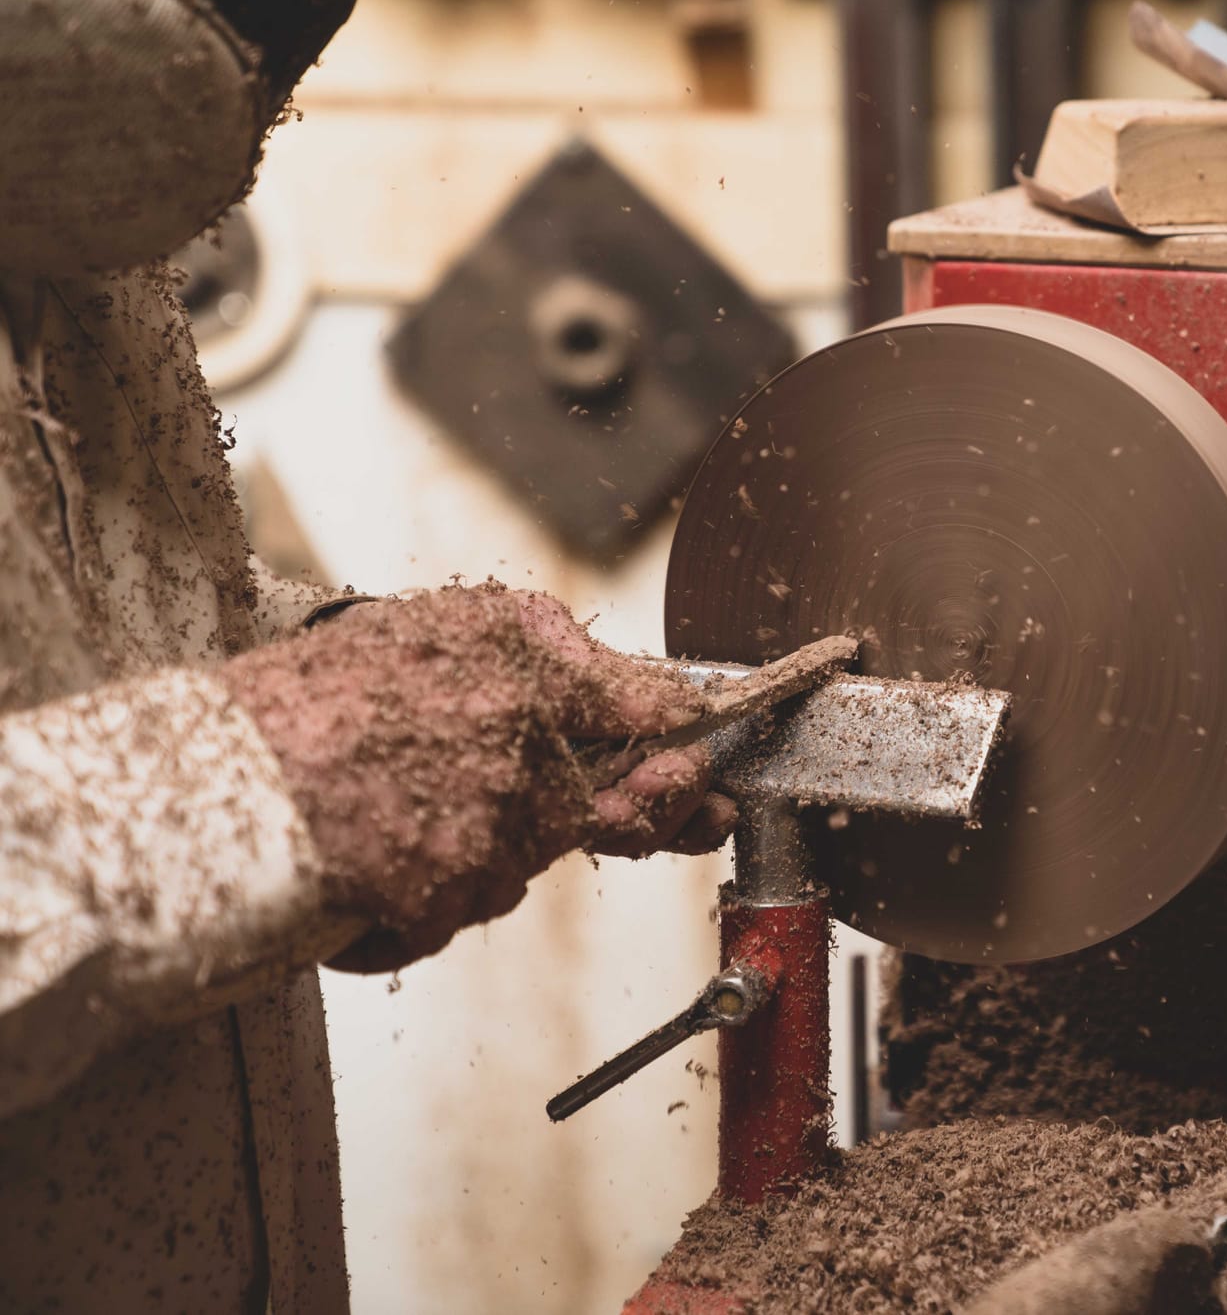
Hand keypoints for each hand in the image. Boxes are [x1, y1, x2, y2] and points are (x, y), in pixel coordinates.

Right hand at [217, 581, 734, 971]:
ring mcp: (491, 823)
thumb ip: (518, 649)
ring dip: (470, 859)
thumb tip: (603, 671)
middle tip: (686, 817)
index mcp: (514, 654)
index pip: (644, 702)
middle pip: (606, 803)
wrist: (193, 784)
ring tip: (382, 824)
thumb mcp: (409, 632)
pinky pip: (451, 911)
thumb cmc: (286, 709)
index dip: (689, 736)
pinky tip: (357, 870)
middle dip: (630, 814)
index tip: (717, 757)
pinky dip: (410, 904)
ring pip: (516, 864)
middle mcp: (520, 734)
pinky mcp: (452, 895)